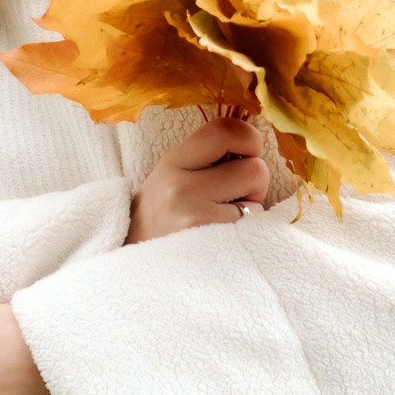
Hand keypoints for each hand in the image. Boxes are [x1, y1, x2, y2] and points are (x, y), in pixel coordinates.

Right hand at [128, 115, 268, 242]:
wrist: (136, 265)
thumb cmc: (163, 216)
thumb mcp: (173, 174)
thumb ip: (208, 155)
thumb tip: (255, 142)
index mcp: (174, 161)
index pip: (224, 130)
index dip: (249, 137)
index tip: (248, 152)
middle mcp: (181, 187)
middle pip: (254, 168)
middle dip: (255, 181)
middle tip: (235, 195)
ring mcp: (195, 218)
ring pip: (258, 202)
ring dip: (251, 209)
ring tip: (225, 218)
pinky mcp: (209, 245)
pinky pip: (252, 230)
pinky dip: (246, 234)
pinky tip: (223, 239)